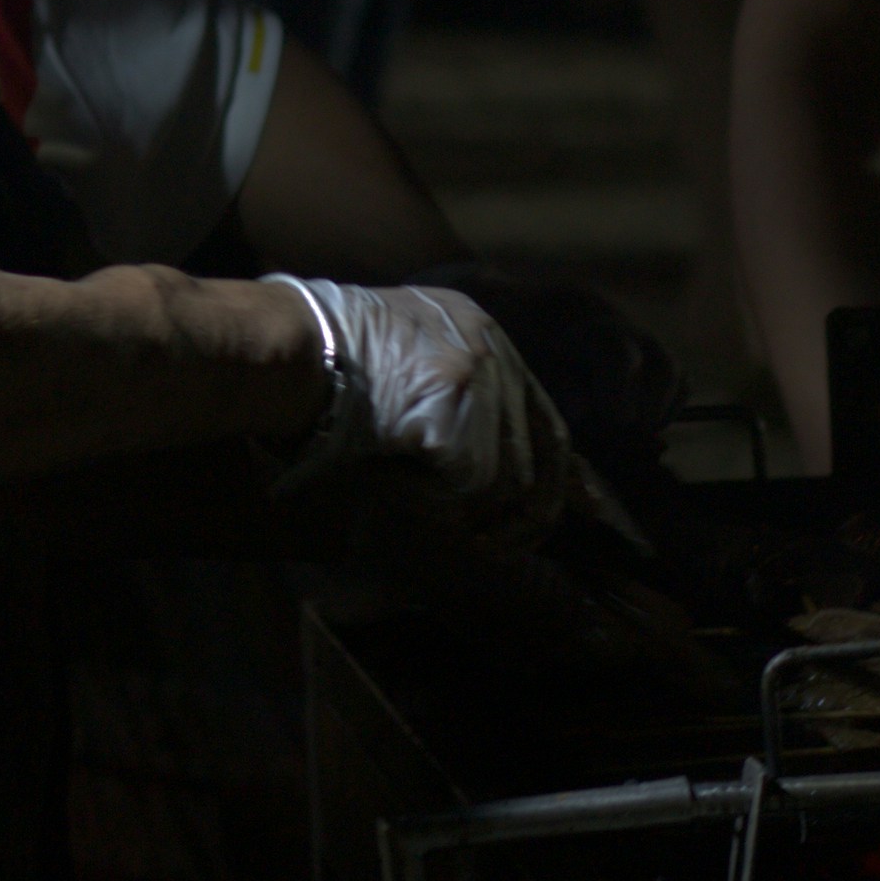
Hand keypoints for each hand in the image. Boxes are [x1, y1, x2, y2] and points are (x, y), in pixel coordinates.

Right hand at [275, 278, 582, 545]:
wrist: (290, 350)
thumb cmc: (325, 371)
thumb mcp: (403, 367)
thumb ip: (453, 406)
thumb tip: (497, 485)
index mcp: (481, 334)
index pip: (545, 414)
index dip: (568, 470)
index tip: (589, 508)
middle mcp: (493, 350)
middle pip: (541, 456)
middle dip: (524, 514)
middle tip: (493, 546)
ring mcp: (478, 376)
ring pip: (506, 481)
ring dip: (462, 508)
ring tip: (414, 496)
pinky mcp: (455, 410)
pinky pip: (469, 486)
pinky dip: (435, 500)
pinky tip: (401, 483)